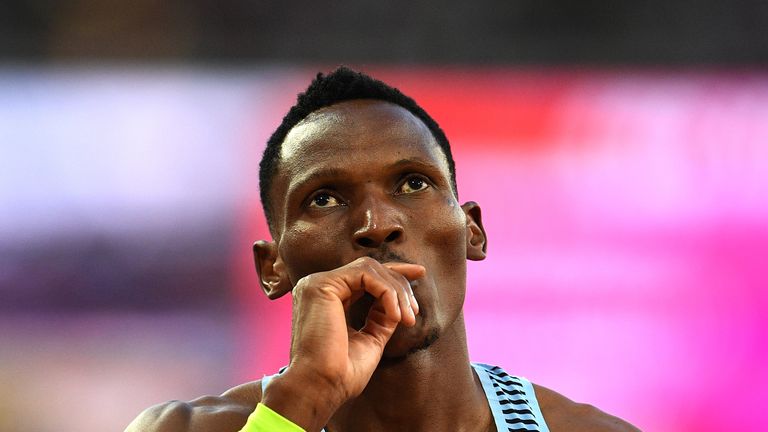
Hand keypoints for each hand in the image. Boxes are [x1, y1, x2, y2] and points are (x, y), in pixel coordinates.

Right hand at [261, 256, 423, 431]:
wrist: (321, 388)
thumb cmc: (342, 373)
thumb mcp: (371, 338)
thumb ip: (381, 316)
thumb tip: (401, 300)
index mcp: (327, 298)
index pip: (364, 275)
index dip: (394, 272)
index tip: (420, 273)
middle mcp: (319, 286)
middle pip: (370, 269)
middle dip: (400, 285)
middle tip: (414, 312)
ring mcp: (317, 283)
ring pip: (370, 269)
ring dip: (396, 291)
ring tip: (407, 318)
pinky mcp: (321, 285)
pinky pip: (365, 274)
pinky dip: (387, 292)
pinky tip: (395, 315)